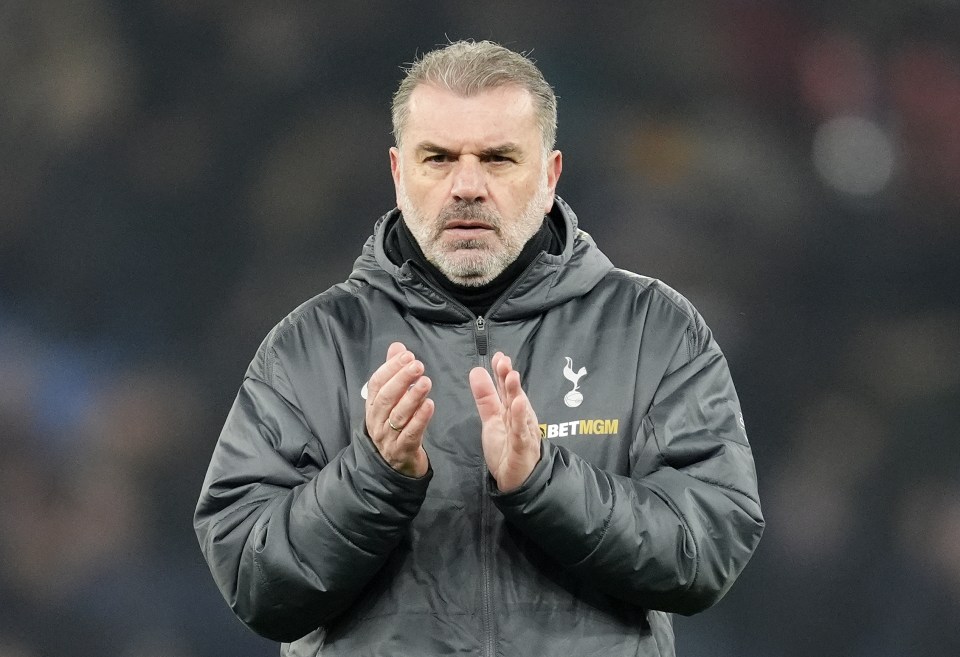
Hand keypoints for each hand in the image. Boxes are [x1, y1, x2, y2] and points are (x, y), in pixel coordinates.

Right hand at [365, 342, 433, 476]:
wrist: (396, 466)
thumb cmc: (395, 427)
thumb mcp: (391, 401)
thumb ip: (394, 373)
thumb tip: (397, 347)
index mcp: (373, 407)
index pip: (376, 384)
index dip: (391, 368)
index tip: (407, 355)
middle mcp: (377, 421)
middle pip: (386, 398)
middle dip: (401, 379)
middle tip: (418, 365)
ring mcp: (388, 438)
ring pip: (398, 415)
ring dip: (412, 397)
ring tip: (426, 382)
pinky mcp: (402, 451)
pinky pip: (410, 433)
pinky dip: (420, 419)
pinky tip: (430, 405)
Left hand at [469, 352, 541, 491]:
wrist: (518, 479)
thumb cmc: (507, 447)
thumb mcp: (492, 419)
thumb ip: (486, 397)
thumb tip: (476, 370)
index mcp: (511, 410)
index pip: (506, 389)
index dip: (501, 373)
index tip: (498, 356)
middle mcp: (520, 418)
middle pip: (514, 395)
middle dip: (508, 378)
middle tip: (503, 361)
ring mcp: (523, 432)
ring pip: (520, 411)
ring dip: (516, 393)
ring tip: (511, 376)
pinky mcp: (523, 448)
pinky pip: (521, 432)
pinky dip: (520, 418)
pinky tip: (518, 404)